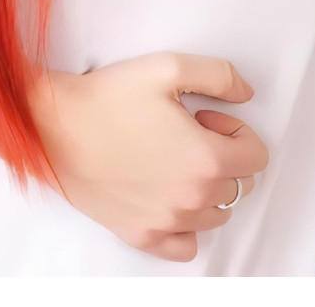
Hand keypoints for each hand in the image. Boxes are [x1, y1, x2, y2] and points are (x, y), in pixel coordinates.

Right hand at [28, 51, 268, 262]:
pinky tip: (167, 196)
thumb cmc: (109, 98)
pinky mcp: (143, 236)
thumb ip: (219, 76)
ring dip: (206, 188)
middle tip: (186, 133)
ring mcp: (168, 223)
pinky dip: (186, 225)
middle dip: (223, 157)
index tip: (207, 118)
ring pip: (216, 215)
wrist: (57, 127)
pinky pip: (186, 246)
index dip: (236, 131)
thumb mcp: (169, 67)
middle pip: (239, 186)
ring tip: (171, 158)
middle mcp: (193, 199)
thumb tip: (246, 93)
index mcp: (206, 160)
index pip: (257, 157)